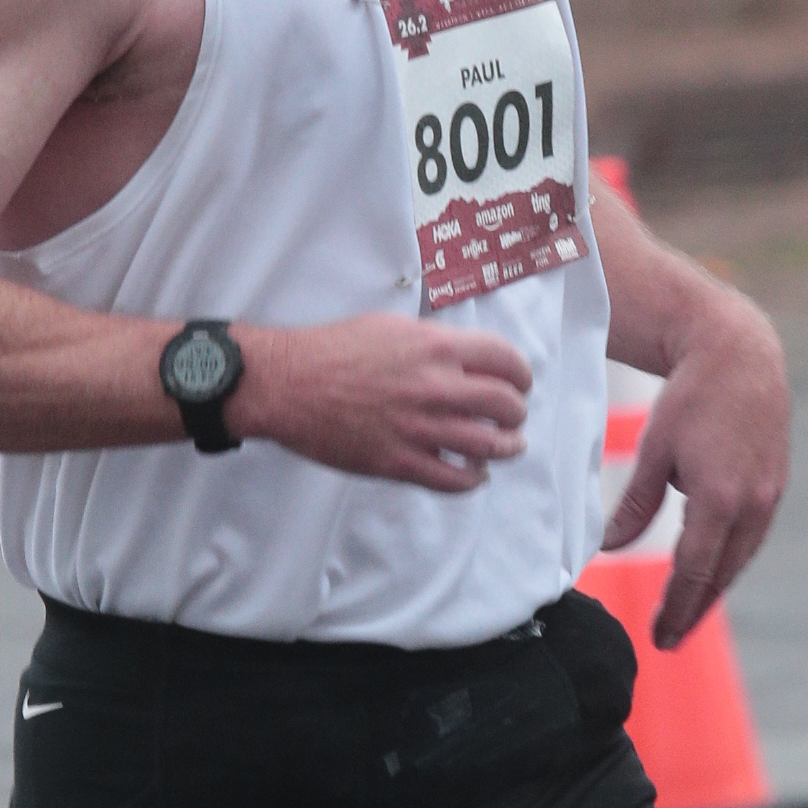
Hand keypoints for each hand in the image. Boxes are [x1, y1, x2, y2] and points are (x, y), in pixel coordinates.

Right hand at [233, 314, 531, 491]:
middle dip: (516, 413)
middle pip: (505, 405)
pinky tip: (473, 475)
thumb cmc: (331, 350)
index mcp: (435, 347)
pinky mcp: (399, 462)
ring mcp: (419, 427)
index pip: (505, 360)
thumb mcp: (391, 327)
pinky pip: (453, 479)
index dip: (521, 374)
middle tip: (513, 416)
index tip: (520, 382)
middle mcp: (435, 386)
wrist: (286, 383)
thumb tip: (463, 358)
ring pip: (489, 446)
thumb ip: (432, 343)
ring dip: (506, 448)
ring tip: (507, 446)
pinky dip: (472, 480)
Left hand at [601, 292, 789, 646]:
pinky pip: (751, 536)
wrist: (742, 354)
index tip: (659, 637)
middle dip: (694, 609)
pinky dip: (730, 559)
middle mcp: (752, 503)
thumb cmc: (691, 397)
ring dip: (714, 588)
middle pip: (721, 575)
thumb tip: (610, 549)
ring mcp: (769, 495)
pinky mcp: (775, 484)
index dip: (676, 608)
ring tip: (688, 613)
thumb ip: (634, 504)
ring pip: (740, 558)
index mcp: (719, 499)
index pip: (694, 571)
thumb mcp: (654, 449)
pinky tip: (713, 569)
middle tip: (669, 640)